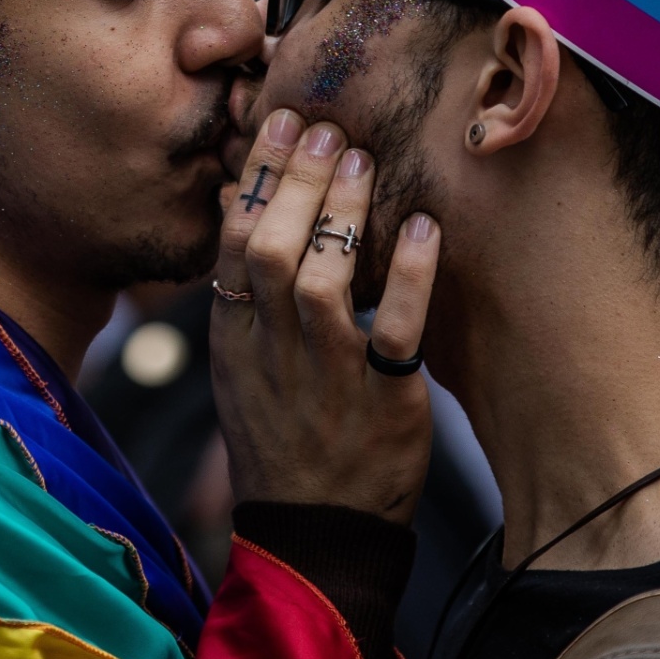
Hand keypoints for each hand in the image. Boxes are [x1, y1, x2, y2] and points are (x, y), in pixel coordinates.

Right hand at [209, 108, 438, 524]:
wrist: (313, 532)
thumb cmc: (282, 439)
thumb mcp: (241, 370)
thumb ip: (247, 300)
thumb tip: (257, 210)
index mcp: (234, 341)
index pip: (233, 244)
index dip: (258, 179)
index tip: (281, 126)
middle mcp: (273, 353)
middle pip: (270, 251)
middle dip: (297, 183)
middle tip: (325, 130)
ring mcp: (327, 377)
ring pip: (324, 281)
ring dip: (344, 214)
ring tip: (364, 161)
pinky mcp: (383, 402)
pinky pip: (397, 330)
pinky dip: (413, 275)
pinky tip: (427, 228)